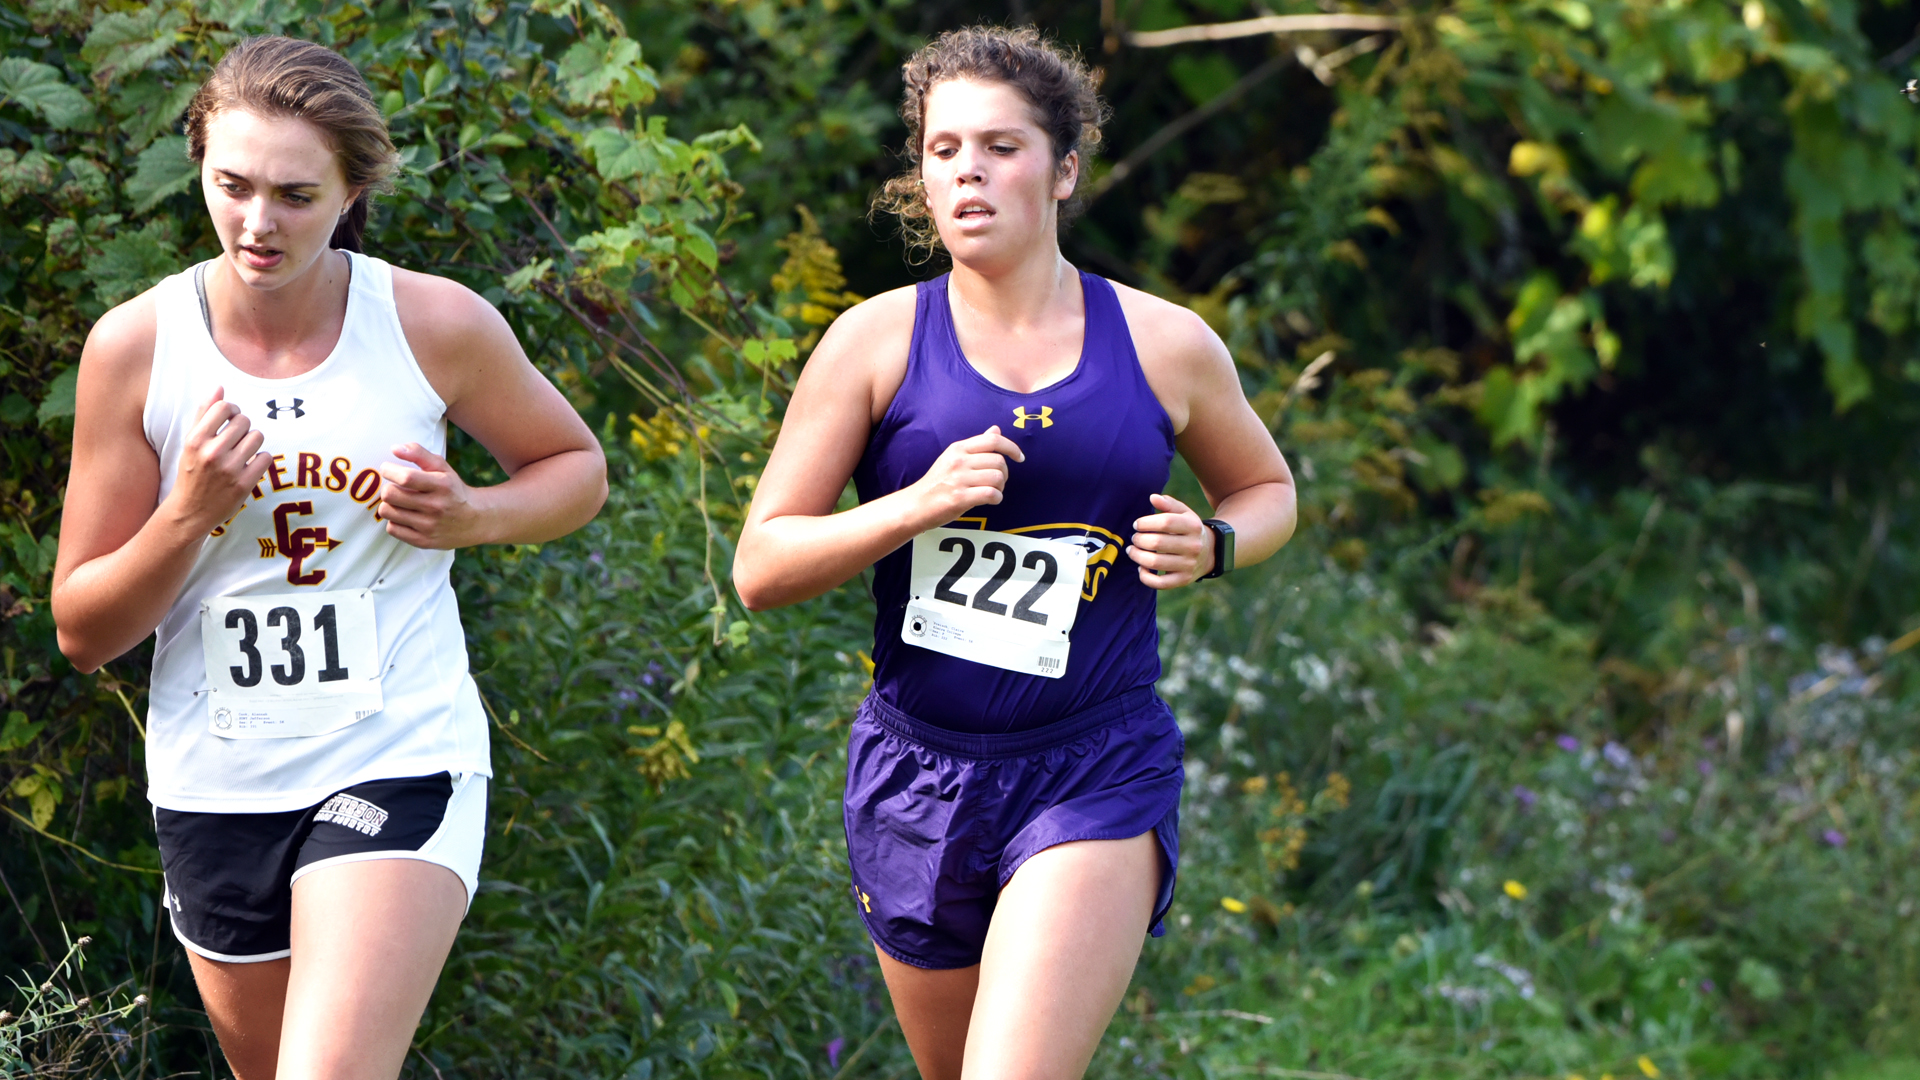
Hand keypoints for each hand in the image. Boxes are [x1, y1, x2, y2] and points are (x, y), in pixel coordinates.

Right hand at [168, 386, 268, 532]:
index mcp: (195, 440)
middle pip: (244, 421)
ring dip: (253, 442)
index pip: (223, 408)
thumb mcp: (191, 442)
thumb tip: (219, 387)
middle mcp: (211, 453)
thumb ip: (203, 414)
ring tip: (242, 451)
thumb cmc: (192, 471)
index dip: (232, 409)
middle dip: (243, 427)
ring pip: (257, 437)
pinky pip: (266, 458)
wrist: (190, 511)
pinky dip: (260, 460)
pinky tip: (249, 465)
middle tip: (236, 439)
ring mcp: (228, 470)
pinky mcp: (243, 485)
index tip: (231, 418)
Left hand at [376, 443, 482, 548]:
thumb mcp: (442, 467)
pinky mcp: (423, 541)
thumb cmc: (452, 489)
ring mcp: (429, 526)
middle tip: (395, 487)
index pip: (405, 477)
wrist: (476, 520)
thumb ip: (419, 453)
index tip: (388, 469)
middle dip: (387, 488)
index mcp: (442, 485)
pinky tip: (405, 516)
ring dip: (389, 504)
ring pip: (387, 512)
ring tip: (400, 502)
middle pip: (390, 495)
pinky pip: (392, 529)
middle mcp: (436, 507)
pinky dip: (394, 520)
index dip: (389, 470)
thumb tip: (394, 448)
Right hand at [910, 425, 1025, 524]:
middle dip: (1004, 474)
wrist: (916, 504)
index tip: (1019, 457)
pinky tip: (991, 500)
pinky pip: (991, 494)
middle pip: (998, 461)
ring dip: (1000, 487)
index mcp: (958, 449)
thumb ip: (976, 445)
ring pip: (997, 477)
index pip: (992, 440)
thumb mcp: (953, 458)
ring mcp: (958, 479)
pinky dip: (996, 498)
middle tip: (997, 482)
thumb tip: (996, 429)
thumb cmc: (938, 482)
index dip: (1012, 447)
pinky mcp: (960, 497)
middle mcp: (959, 461)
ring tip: (992, 492)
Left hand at [1127, 493, 1213, 589]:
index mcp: (1193, 526)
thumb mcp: (1184, 513)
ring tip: (1132, 551)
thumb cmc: (1189, 530)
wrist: (1210, 552)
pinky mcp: (1184, 580)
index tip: (1137, 525)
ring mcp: (1189, 565)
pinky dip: (1146, 577)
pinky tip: (1141, 568)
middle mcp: (1193, 546)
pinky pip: (1160, 583)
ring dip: (1137, 556)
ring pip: (1156, 563)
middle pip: (1158, 543)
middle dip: (1139, 540)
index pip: (1165, 522)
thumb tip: (1153, 498)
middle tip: (1134, 538)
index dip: (1146, 522)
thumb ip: (1168, 504)